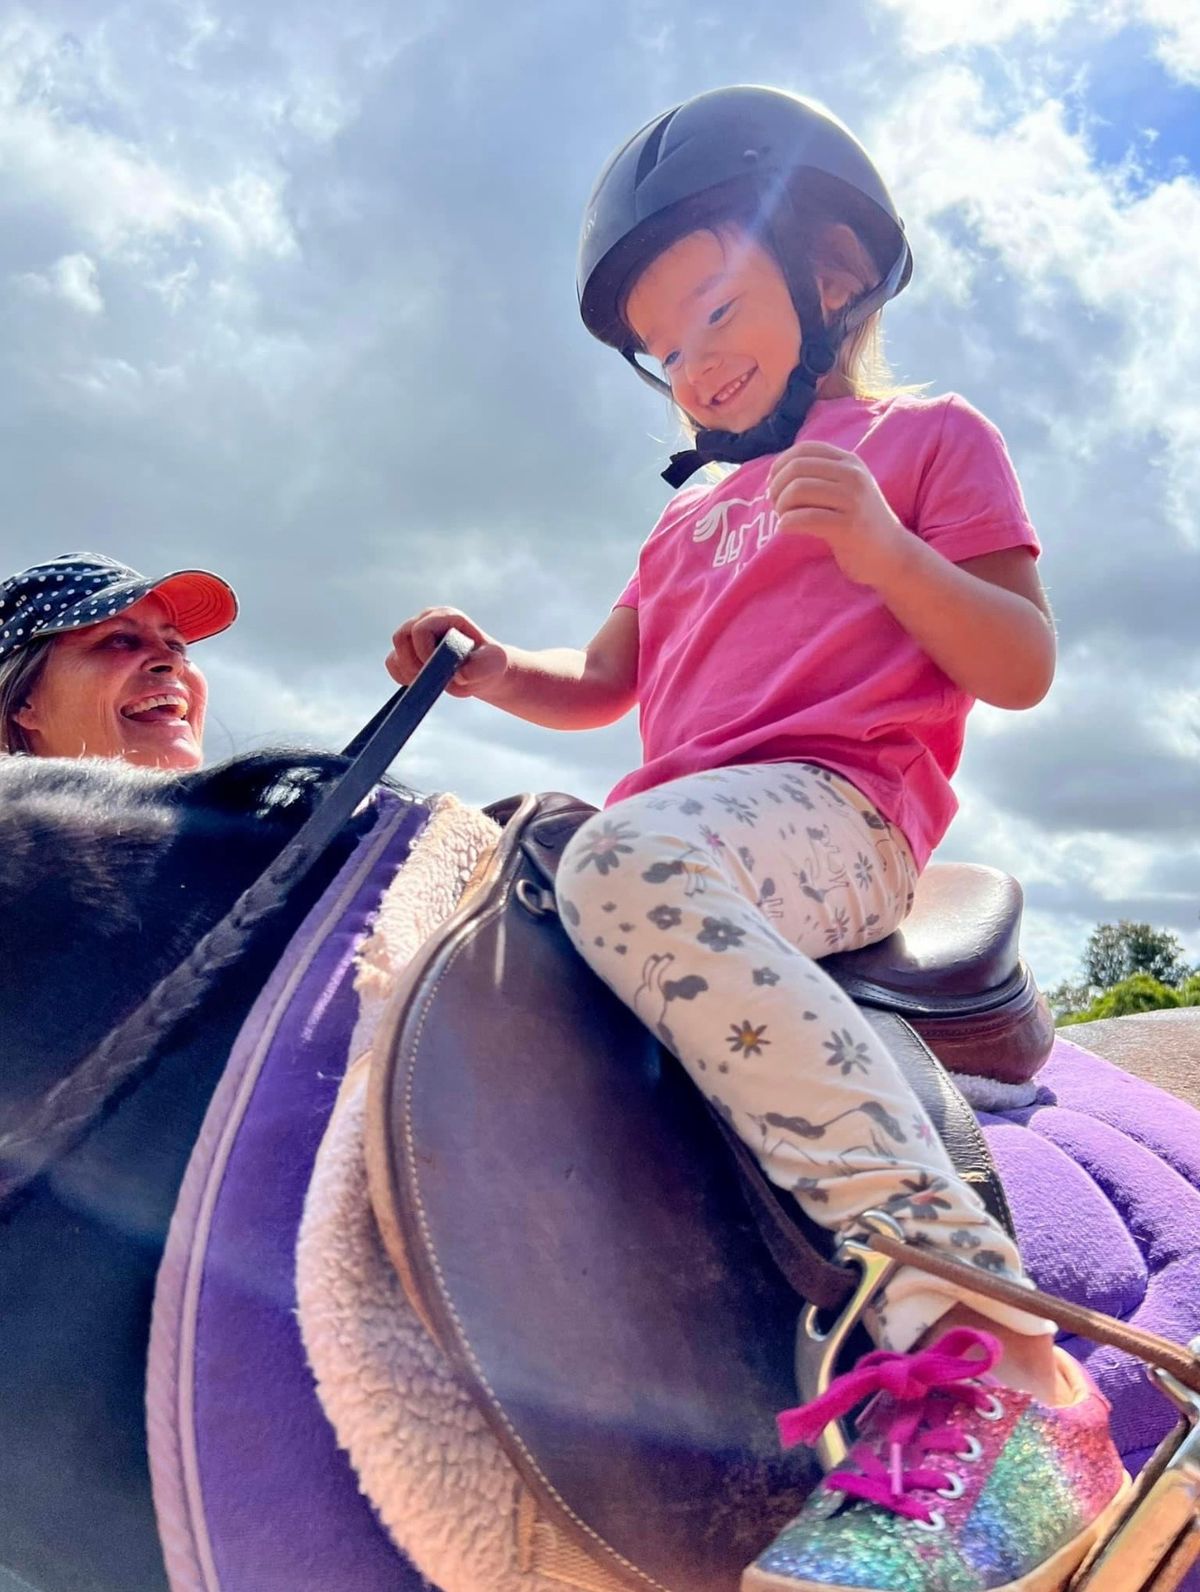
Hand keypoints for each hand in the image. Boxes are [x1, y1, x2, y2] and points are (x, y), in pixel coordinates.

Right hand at [386, 607, 508, 698]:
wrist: (482, 672)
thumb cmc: (488, 664)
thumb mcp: (494, 663)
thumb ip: (482, 666)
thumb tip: (459, 674)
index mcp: (446, 616)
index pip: (420, 630)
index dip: (424, 652)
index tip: (440, 670)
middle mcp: (426, 620)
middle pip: (401, 638)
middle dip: (414, 664)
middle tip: (434, 678)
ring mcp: (414, 635)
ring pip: (395, 654)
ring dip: (410, 673)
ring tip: (432, 682)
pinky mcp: (406, 651)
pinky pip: (392, 665)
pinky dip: (403, 677)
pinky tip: (423, 683)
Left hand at [767, 441, 911, 588]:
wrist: (891, 553)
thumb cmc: (859, 522)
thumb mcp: (846, 488)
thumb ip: (820, 475)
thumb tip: (776, 471)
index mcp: (850, 462)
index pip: (805, 449)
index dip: (781, 465)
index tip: (774, 484)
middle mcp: (853, 476)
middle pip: (796, 469)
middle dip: (777, 488)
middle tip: (777, 506)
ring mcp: (853, 500)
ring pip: (797, 490)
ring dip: (780, 506)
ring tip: (783, 518)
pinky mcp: (848, 527)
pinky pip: (804, 518)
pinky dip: (786, 523)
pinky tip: (786, 529)